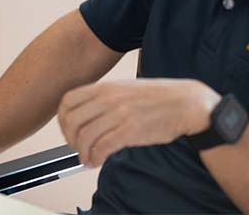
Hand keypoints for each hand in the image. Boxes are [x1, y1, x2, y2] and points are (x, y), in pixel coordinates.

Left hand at [57, 78, 219, 166]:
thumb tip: (84, 114)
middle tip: (77, 147)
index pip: (67, 101)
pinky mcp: (130, 131)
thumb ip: (103, 97)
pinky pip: (102, 148)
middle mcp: (108, 98)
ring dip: (82, 152)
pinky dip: (94, 158)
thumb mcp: (124, 88)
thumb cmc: (157, 97)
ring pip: (84, 136)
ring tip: (87, 158)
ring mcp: (119, 114)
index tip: (68, 131)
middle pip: (71, 120)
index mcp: (105, 87)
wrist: (185, 103)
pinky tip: (97, 161)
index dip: (62, 119)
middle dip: (70, 138)